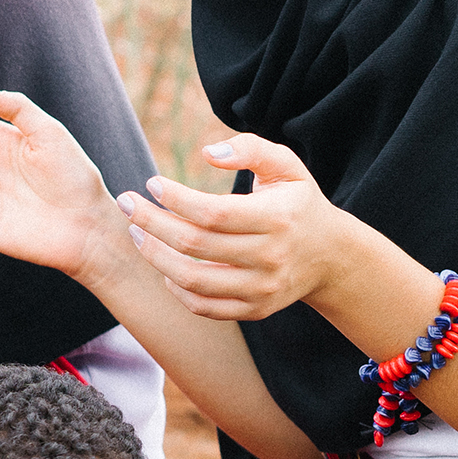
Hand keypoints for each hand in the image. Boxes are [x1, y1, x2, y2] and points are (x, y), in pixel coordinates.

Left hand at [116, 135, 349, 320]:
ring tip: (137, 233)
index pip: (213, 212)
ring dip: (155, 257)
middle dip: (152, 223)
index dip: (176, 199)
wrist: (330, 256)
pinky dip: (177, 289)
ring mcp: (262, 289)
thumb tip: (208, 151)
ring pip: (193, 280)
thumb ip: (250, 148)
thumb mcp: (286, 165)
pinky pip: (204, 307)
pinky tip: (164, 266)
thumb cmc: (298, 201)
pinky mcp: (255, 310)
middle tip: (127, 205)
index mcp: (277, 218)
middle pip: (196, 245)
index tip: (152, 184)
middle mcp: (270, 257)